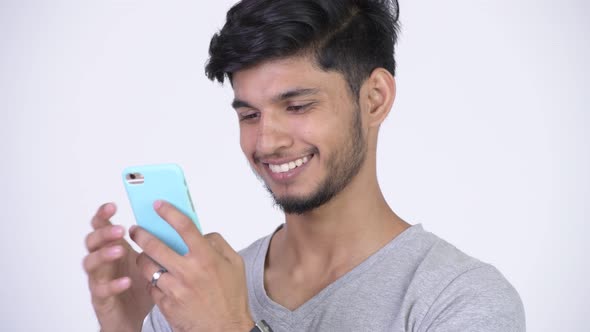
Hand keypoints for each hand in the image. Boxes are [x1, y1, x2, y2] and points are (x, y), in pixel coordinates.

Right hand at [83, 203, 153, 331]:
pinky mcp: (101, 299)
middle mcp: (103, 261)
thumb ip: (159, 243)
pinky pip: (101, 290)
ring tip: (121, 250)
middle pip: (92, 241)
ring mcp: (99, 279)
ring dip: (104, 255)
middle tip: (121, 230)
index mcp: (114, 247)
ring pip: (91, 263)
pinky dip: (113, 284)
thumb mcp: (151, 260)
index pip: (102, 226)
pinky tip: (126, 281)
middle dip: (104, 233)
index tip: (112, 205)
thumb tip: (181, 222)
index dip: (103, 215)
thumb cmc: (142, 285)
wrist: (135, 316)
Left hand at [130, 200, 253, 331]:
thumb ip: (218, 244)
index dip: (169, 212)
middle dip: (140, 234)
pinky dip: (152, 281)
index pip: (184, 227)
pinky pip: (151, 287)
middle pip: (154, 245)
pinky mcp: (166, 304)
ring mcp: (175, 289)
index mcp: (206, 258)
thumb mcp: (235, 264)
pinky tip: (157, 280)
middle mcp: (188, 271)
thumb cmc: (231, 297)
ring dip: (142, 258)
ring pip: (147, 266)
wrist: (224, 330)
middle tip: (135, 229)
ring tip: (143, 254)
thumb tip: (202, 233)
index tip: (158, 205)